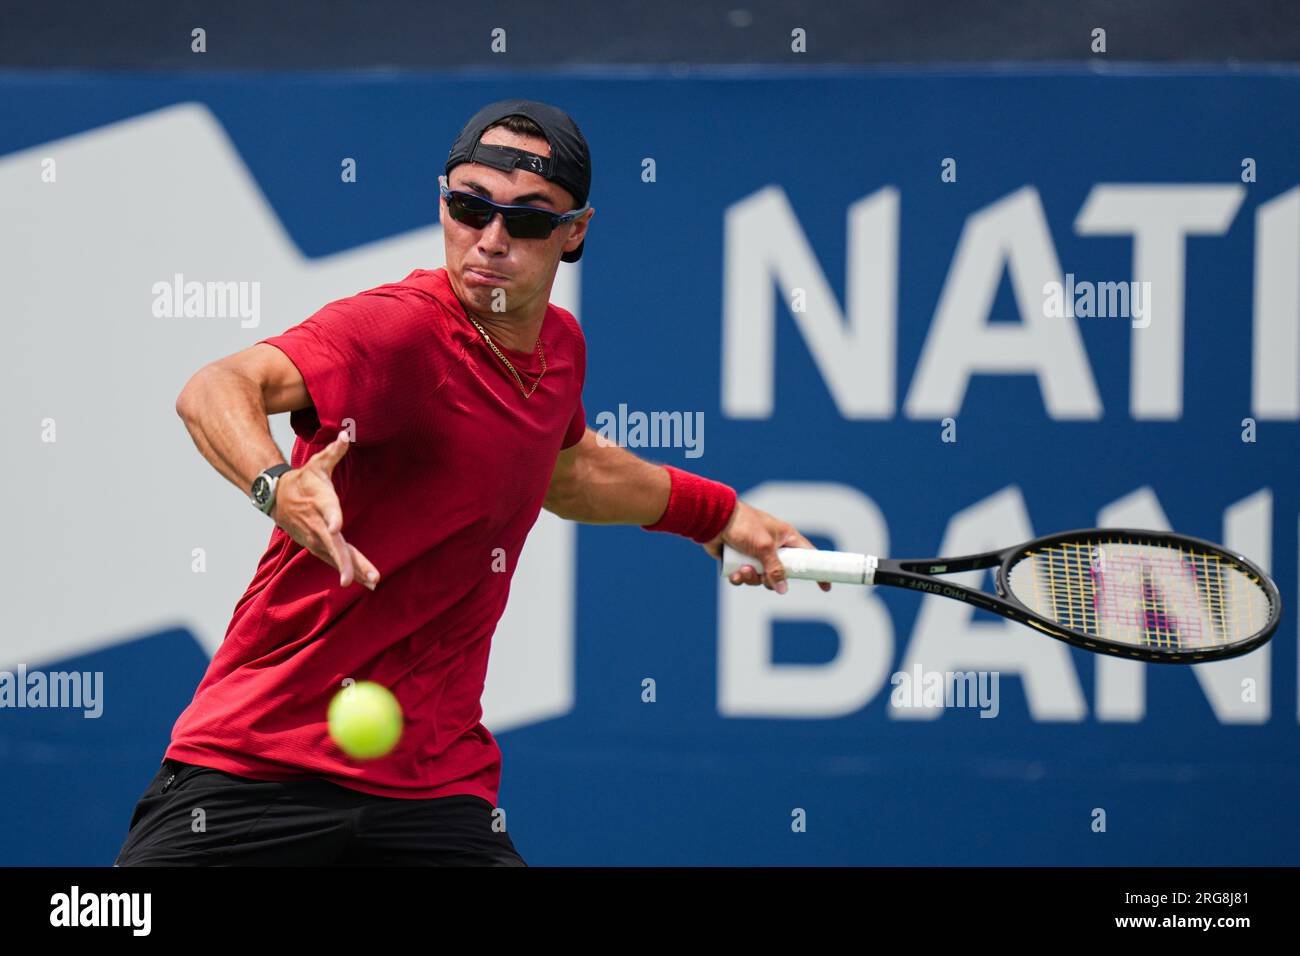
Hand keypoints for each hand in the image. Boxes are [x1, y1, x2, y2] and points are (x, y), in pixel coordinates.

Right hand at [270, 432, 379, 589]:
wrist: (277, 497)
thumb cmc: (303, 480)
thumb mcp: (318, 464)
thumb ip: (334, 452)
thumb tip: (347, 433)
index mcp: (319, 501)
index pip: (326, 509)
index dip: (332, 517)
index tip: (336, 527)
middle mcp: (316, 523)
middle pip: (332, 543)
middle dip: (344, 561)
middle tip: (355, 577)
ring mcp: (315, 538)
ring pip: (335, 556)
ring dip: (353, 570)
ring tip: (372, 582)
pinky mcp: (316, 546)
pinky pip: (334, 560)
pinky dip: (350, 571)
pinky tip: (366, 582)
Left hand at [700, 500, 830, 593]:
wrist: (714, 519)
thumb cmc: (743, 525)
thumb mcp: (764, 547)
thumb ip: (775, 569)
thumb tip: (782, 589)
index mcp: (785, 537)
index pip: (808, 556)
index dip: (817, 571)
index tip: (826, 586)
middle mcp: (772, 547)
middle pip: (781, 574)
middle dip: (769, 579)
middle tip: (762, 575)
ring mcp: (756, 554)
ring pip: (761, 578)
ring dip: (751, 578)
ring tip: (742, 569)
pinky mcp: (740, 560)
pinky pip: (744, 577)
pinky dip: (739, 578)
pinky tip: (734, 573)